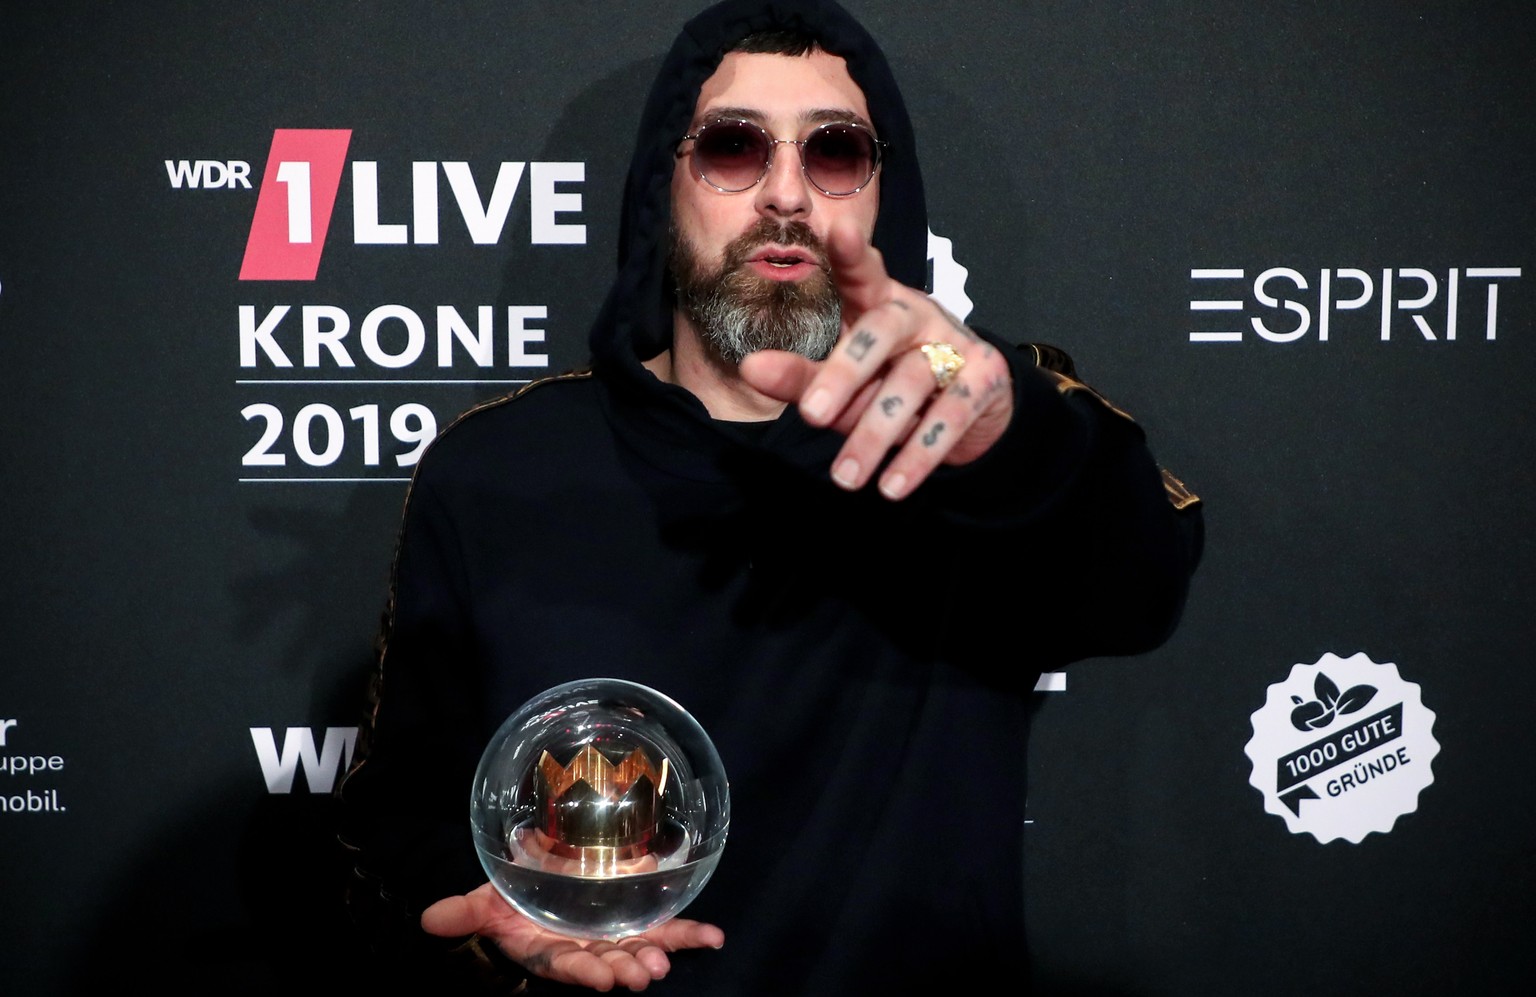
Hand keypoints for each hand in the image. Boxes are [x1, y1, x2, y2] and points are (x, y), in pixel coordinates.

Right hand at [422, 882, 724, 991]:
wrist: (534, 886)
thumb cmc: (508, 900)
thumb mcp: (482, 905)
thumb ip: (462, 914)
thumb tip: (430, 919)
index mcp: (550, 951)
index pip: (567, 965)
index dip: (584, 972)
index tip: (602, 978)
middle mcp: (586, 950)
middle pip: (609, 963)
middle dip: (627, 969)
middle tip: (644, 974)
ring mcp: (614, 937)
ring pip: (638, 950)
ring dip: (656, 955)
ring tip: (668, 963)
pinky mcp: (637, 921)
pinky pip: (668, 929)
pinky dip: (690, 934)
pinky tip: (714, 938)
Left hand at [739, 217, 1012, 499]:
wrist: (972, 412)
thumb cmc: (890, 386)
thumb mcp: (844, 385)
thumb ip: (801, 378)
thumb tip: (749, 368)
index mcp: (879, 304)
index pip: (863, 274)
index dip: (852, 254)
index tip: (837, 232)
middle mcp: (917, 315)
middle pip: (882, 329)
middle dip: (845, 373)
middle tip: (812, 415)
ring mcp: (955, 343)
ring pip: (912, 381)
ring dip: (875, 433)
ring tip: (844, 477)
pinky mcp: (984, 378)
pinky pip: (951, 417)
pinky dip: (919, 456)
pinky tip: (892, 486)